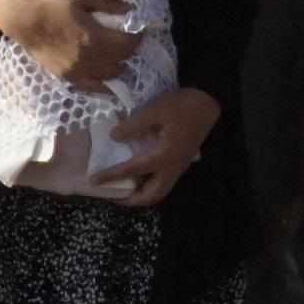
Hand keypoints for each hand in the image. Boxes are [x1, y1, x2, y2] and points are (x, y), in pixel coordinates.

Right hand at [0, 0, 138, 88]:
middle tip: (125, 39)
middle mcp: (88, 58)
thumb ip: (108, 4)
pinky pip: (93, 87)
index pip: (128, 44)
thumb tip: (129, 9)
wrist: (23, 19)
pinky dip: (104, 82)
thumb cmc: (53, 4)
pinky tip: (107, 74)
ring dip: (117, 63)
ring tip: (115, 53)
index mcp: (94, 37)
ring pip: (111, 74)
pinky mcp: (67, 77)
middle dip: (128, 48)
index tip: (137, 30)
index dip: (137, 37)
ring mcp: (77, 71)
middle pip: (122, 59)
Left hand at [91, 85, 221, 208]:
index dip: (111, 175)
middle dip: (132, 200)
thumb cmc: (182, 106)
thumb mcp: (155, 110)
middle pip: (152, 195)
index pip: (132, 170)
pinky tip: (141, 176)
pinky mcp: (182, 162)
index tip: (94, 180)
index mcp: (163, 156)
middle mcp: (172, 167)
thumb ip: (133, 126)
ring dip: (143, 196)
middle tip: (113, 196)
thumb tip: (114, 137)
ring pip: (160, 191)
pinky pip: (165, 182)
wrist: (209, 103)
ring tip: (126, 190)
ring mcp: (179, 166)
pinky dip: (151, 185)